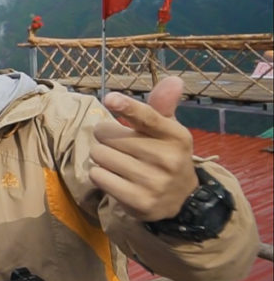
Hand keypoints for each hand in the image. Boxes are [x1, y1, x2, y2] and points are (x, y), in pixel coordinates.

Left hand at [89, 76, 197, 221]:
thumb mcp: (168, 130)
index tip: (110, 99)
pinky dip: (100, 175)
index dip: (127, 106)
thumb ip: (161, 105)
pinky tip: (116, 179)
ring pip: (100, 156)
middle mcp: (168, 159)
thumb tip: (173, 79)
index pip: (148, 117)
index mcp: (176, 135)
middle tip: (121, 147)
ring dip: (101, 157)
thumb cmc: (165, 154)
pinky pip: (98, 176)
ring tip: (119, 163)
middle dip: (106, 138)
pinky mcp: (139, 202)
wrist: (181, 199)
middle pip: (108, 136)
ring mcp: (154, 182)